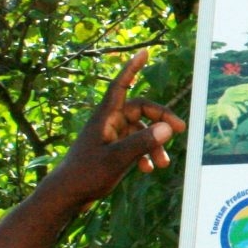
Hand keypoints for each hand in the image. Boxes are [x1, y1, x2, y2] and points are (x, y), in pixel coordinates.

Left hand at [44, 49, 185, 209]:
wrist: (66, 196)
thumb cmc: (85, 175)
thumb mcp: (117, 159)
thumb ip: (143, 142)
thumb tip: (168, 127)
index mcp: (105, 117)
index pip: (121, 85)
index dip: (133, 68)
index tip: (145, 52)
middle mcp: (108, 122)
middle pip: (141, 110)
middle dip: (161, 120)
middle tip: (181, 131)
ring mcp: (110, 136)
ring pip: (140, 131)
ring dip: (154, 144)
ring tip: (164, 164)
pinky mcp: (110, 150)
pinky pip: (134, 145)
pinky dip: (144, 154)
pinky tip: (148, 170)